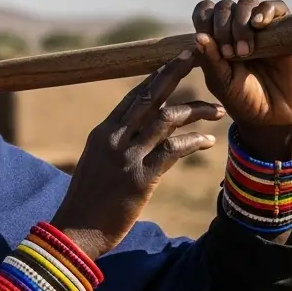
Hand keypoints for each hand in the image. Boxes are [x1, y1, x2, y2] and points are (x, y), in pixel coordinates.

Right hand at [51, 49, 225, 257]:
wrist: (74, 232)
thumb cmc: (86, 202)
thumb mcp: (96, 165)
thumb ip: (114, 147)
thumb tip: (135, 136)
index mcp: (102, 133)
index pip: (133, 96)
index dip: (156, 76)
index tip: (175, 61)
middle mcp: (114, 139)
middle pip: (150, 97)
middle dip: (175, 74)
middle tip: (198, 57)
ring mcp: (127, 157)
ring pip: (167, 120)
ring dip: (196, 111)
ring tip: (217, 109)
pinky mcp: (140, 179)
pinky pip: (173, 151)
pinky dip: (194, 143)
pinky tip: (209, 141)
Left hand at [192, 0, 291, 160]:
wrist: (275, 116)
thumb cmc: (243, 100)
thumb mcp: (222, 83)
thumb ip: (210, 61)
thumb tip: (198, 37)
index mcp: (216, 38)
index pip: (205, 12)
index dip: (205, 20)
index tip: (209, 42)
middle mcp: (237, 28)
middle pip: (224, 6)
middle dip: (223, 27)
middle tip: (230, 54)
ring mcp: (261, 27)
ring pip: (247, 3)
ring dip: (240, 22)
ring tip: (245, 51)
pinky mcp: (284, 29)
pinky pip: (276, 7)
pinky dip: (265, 11)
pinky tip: (259, 24)